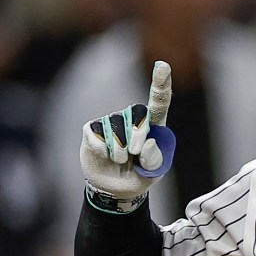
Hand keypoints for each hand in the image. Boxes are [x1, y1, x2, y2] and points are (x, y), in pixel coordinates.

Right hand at [79, 61, 174, 211]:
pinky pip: (98, 136)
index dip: (160, 83)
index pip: (158, 102)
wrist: (116, 189)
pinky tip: (106, 157)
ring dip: (120, 151)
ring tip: (121, 161)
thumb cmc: (140, 175)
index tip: (163, 66)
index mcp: (154, 125)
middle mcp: (133, 118)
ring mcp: (111, 122)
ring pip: (117, 128)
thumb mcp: (154, 172)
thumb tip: (146, 142)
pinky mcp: (93, 129)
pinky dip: (104, 152)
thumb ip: (155, 159)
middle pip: (137, 114)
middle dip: (138, 135)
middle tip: (135, 155)